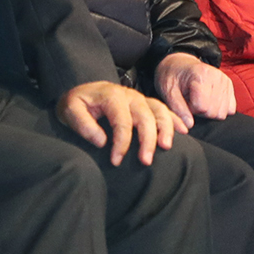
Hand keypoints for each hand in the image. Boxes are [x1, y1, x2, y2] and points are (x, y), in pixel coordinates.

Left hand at [59, 80, 182, 165]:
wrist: (83, 92)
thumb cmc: (77, 103)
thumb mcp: (70, 110)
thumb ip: (82, 124)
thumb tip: (101, 141)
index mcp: (112, 96)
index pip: (122, 121)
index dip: (121, 143)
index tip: (116, 161)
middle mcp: (130, 96)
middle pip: (145, 117)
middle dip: (147, 140)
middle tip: (145, 161)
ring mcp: (140, 99)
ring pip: (159, 111)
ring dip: (166, 129)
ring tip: (166, 147)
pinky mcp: (146, 104)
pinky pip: (164, 110)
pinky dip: (174, 119)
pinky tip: (183, 131)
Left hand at [154, 52, 236, 128]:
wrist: (180, 65)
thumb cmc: (173, 77)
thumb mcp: (168, 92)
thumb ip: (178, 109)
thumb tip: (189, 125)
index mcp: (201, 75)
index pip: (202, 107)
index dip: (191, 110)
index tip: (185, 101)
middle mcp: (217, 76)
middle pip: (214, 112)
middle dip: (201, 112)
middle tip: (192, 102)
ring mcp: (225, 81)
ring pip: (223, 113)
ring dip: (210, 112)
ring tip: (199, 101)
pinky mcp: (230, 86)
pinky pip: (230, 109)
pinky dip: (219, 109)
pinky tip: (209, 101)